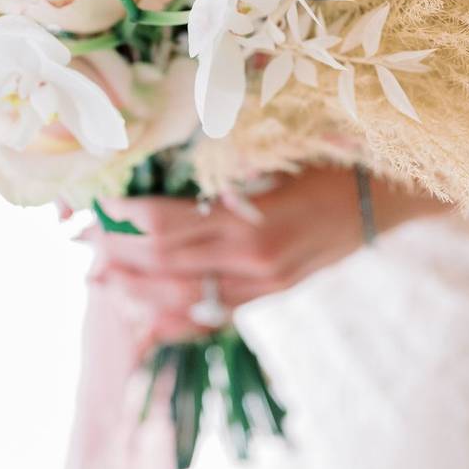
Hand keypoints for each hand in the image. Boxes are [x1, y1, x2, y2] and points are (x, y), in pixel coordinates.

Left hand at [87, 167, 450, 346]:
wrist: (387, 196)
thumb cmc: (331, 157)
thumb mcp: (280, 146)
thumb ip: (226, 155)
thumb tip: (166, 148)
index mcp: (252, 216)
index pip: (166, 225)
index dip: (123, 221)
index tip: (95, 209)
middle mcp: (252, 259)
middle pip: (164, 264)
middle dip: (116, 255)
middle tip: (81, 245)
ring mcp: (263, 284)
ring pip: (183, 299)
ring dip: (134, 292)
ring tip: (98, 282)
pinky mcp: (271, 295)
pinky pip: (213, 319)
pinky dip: (173, 322)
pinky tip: (142, 321)